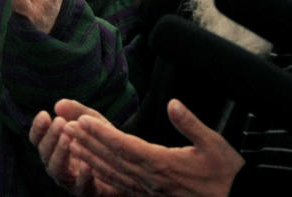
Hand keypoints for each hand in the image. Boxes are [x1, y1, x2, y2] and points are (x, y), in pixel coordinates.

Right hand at [30, 108, 102, 194]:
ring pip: (56, 170)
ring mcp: (71, 181)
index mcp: (56, 147)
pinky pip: (81, 187)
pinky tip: (87, 165)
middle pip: (44, 153)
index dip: (38, 127)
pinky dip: (82, 177)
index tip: (45, 114)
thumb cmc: (104, 142)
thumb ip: (77, 112)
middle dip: (50, 137)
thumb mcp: (93, 122)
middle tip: (60, 123)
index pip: (38, 139)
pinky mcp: (88, 193)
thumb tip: (58, 104)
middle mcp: (59, 165)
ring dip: (60, 153)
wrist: (128, 167)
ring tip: (68, 139)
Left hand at [63, 98, 244, 196]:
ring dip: (89, 157)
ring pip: (112, 173)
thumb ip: (190, 124)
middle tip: (65, 126)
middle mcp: (151, 180)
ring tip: (70, 142)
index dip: (101, 134)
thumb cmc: (227, 174)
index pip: (125, 147)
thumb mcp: (214, 144)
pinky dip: (102, 173)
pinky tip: (90, 165)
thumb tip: (173, 103)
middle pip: (112, 159)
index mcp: (163, 165)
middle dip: (87, 143)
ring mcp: (149, 191)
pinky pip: (120, 185)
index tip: (82, 121)